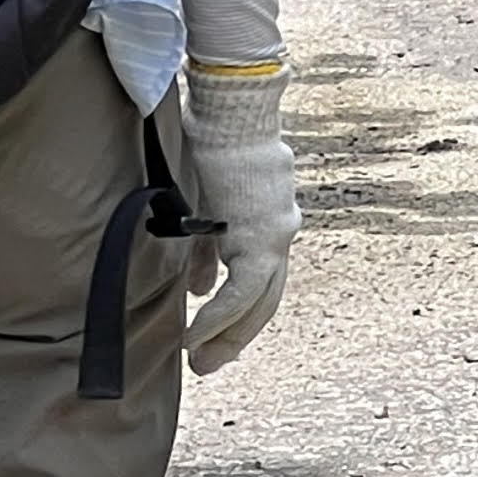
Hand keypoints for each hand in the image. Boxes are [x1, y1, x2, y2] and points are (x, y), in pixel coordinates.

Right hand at [180, 65, 296, 373]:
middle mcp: (280, 234)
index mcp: (268, 226)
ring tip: (200, 361)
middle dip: (234, 338)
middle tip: (207, 366)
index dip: (237, 318)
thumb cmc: (217, 143)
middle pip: (264, 303)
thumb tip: (201, 287)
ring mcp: (276, 236)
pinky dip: (220, 316)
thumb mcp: (209, 202)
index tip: (212, 343)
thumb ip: (210, 247)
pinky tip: (196, 335)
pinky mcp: (261, 235)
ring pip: (259, 303)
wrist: (232, 110)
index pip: (260, 286)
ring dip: (227, 336)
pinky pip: (242, 290)